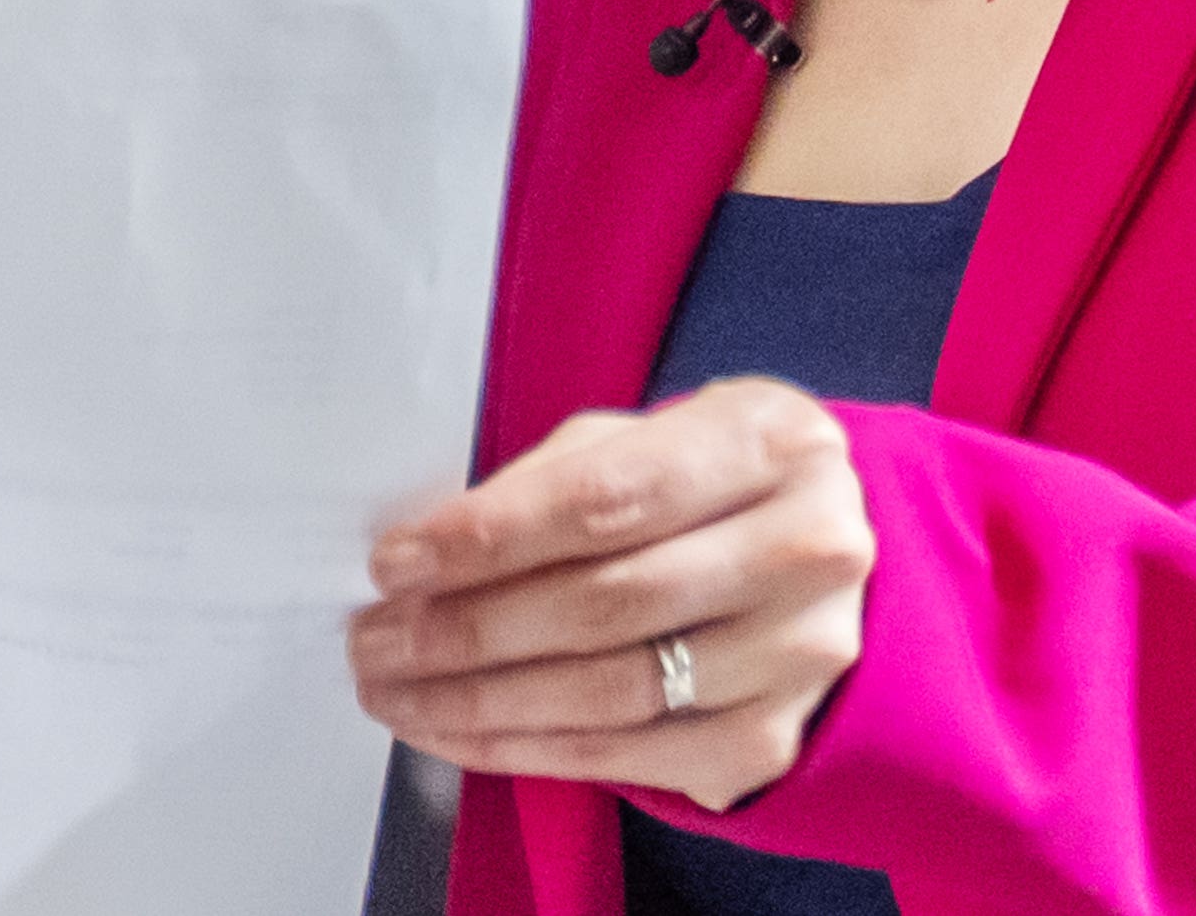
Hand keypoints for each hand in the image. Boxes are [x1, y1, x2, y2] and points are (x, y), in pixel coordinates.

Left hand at [346, 378, 874, 813]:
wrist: (818, 559)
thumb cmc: (707, 487)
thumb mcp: (645, 439)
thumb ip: (552, 481)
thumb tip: (428, 550)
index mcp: (769, 443)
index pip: (606, 498)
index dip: (488, 536)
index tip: (398, 561)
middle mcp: (804, 550)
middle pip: (604, 603)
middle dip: (466, 628)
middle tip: (377, 637)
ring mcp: (798, 654)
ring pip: (610, 692)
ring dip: (481, 699)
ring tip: (397, 688)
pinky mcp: (770, 737)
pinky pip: (628, 755)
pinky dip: (528, 748)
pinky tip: (460, 729)